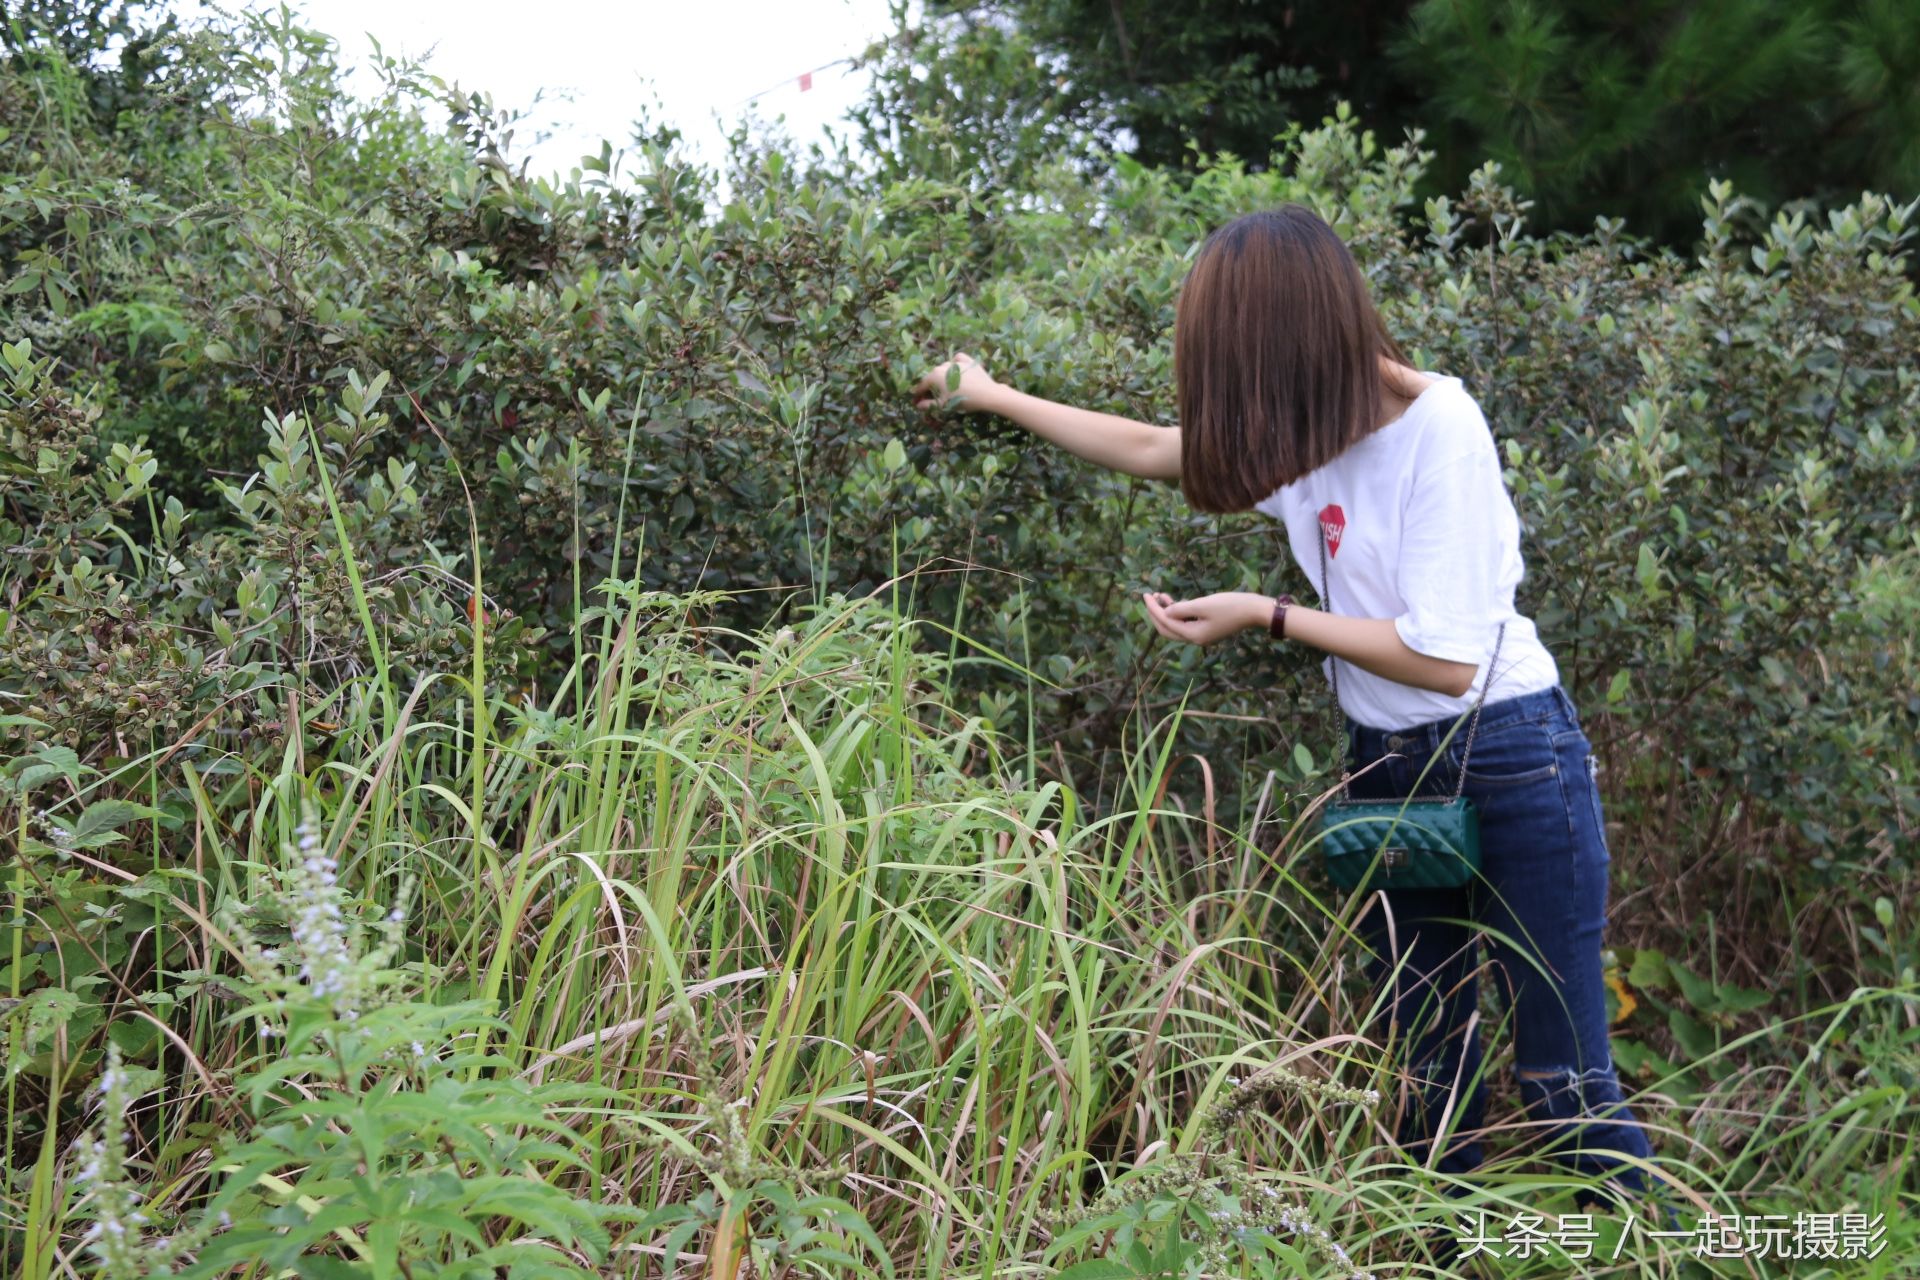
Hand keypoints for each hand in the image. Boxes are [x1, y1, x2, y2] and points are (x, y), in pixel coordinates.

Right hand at [911, 351, 1002, 414]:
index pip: (922, 385)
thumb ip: (928, 404)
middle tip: (932, 395)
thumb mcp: (944, 405)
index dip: (918, 394)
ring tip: (946, 386)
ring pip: (944, 367)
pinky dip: (955, 363)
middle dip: (931, 385)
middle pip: (933, 376)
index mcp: (935, 376)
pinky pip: (958, 359)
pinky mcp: (968, 360)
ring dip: (942, 376)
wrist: (987, 394)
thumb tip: (918, 405)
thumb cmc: (963, 400)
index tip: (917, 400)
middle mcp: (943, 366)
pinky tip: (956, 369)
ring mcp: (956, 362)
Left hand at [1141, 591, 1271, 646]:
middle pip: (1167, 629)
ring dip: (1166, 611)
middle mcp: (1196, 638)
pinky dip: (1178, 612)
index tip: (1146, 595)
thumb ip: (1181, 609)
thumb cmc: (1230, 605)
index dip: (1153, 609)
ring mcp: (1202, 634)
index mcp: (1193, 635)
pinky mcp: (1207, 628)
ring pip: (1176, 626)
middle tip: (1149, 596)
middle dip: (1155, 614)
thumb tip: (1164, 612)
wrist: (1254, 610)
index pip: (1166, 623)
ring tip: (1159, 595)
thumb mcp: (1203, 605)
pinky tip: (1173, 600)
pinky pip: (1186, 622)